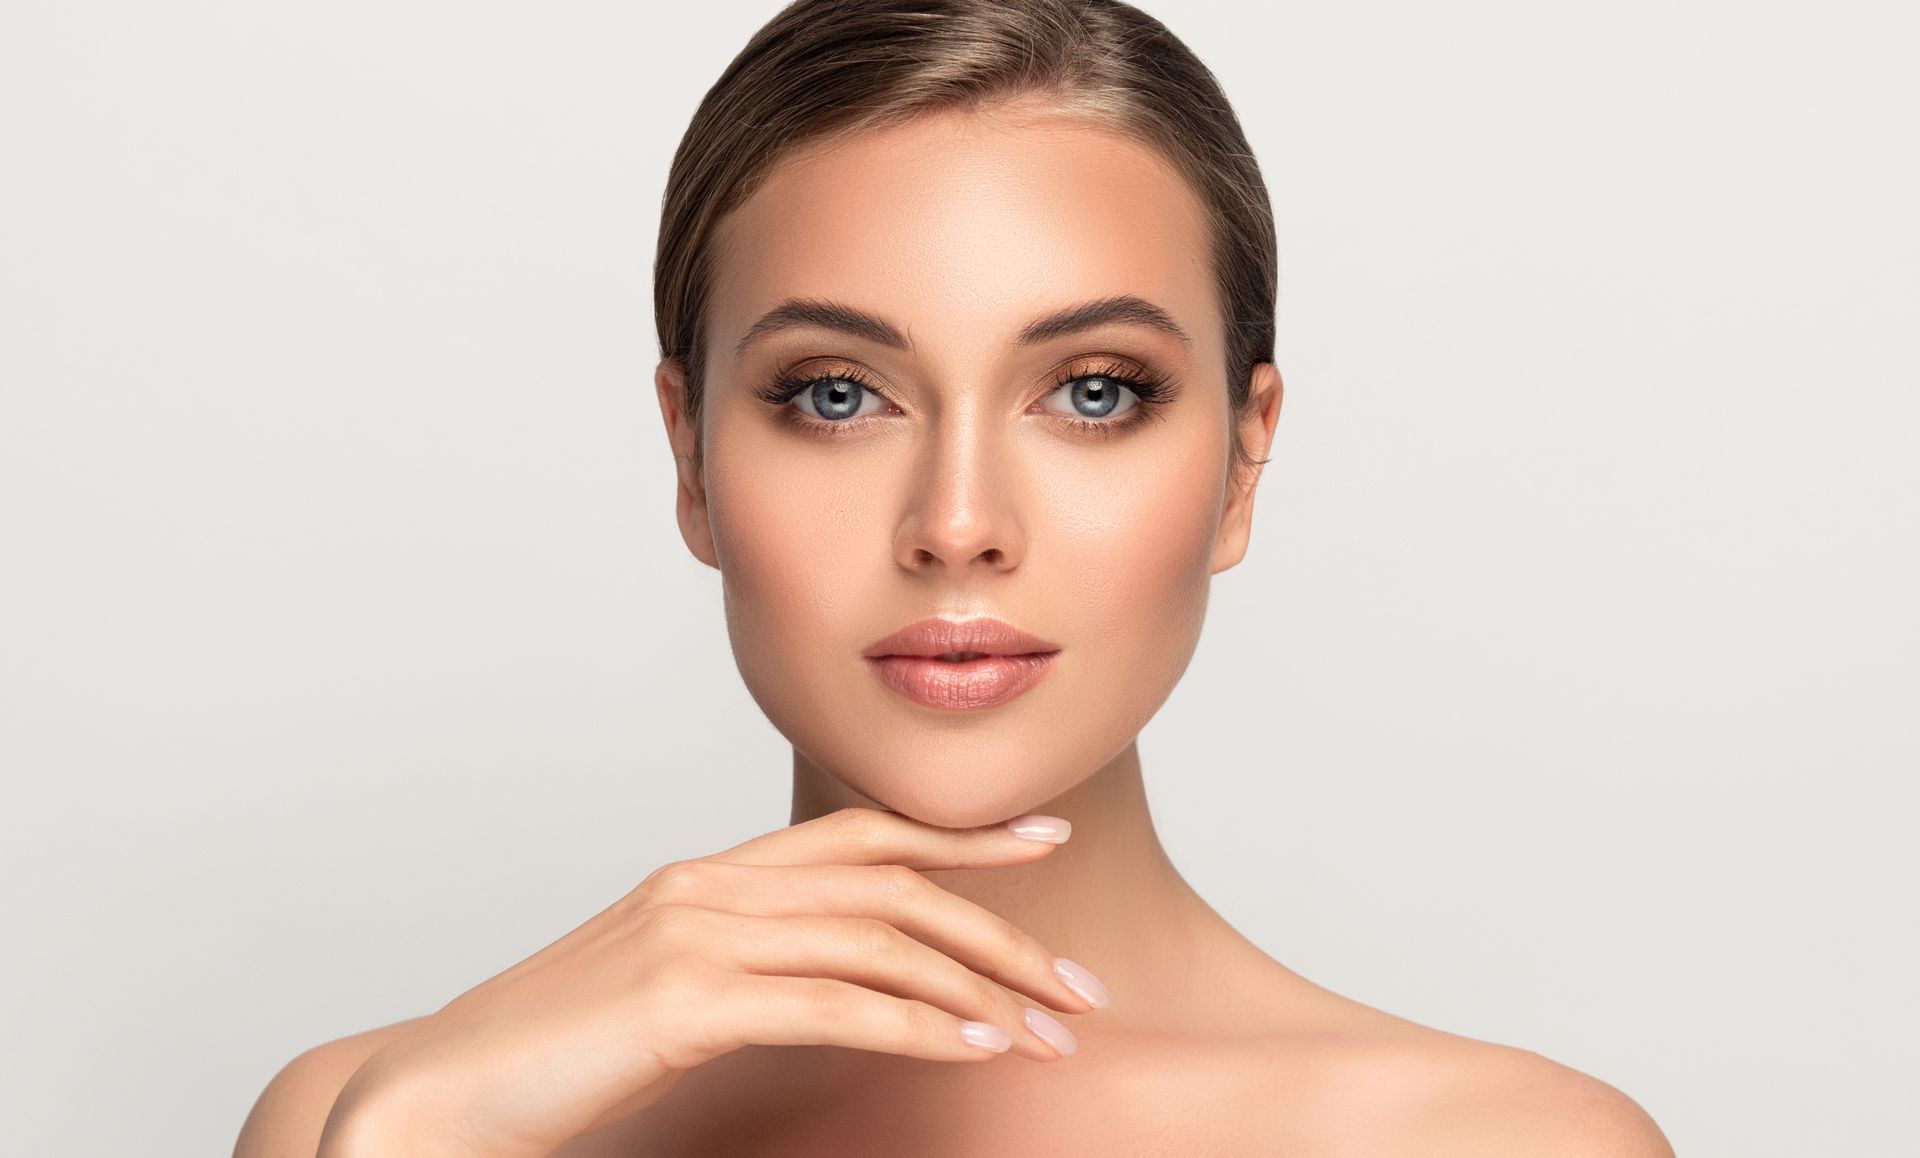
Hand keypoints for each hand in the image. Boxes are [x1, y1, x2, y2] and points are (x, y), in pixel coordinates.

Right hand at [319, 806, 1107, 1156]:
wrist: (436, 1094)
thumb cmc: (550, 1059)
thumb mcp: (662, 995)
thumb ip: (747, 970)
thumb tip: (841, 988)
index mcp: (706, 876)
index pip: (859, 835)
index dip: (959, 837)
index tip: (1043, 843)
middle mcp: (708, 886)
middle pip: (889, 882)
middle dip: (999, 923)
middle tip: (1078, 979)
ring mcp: (694, 933)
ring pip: (876, 936)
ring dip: (979, 982)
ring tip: (1048, 1027)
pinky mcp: (683, 996)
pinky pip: (833, 1001)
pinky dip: (917, 1022)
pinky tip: (974, 1046)